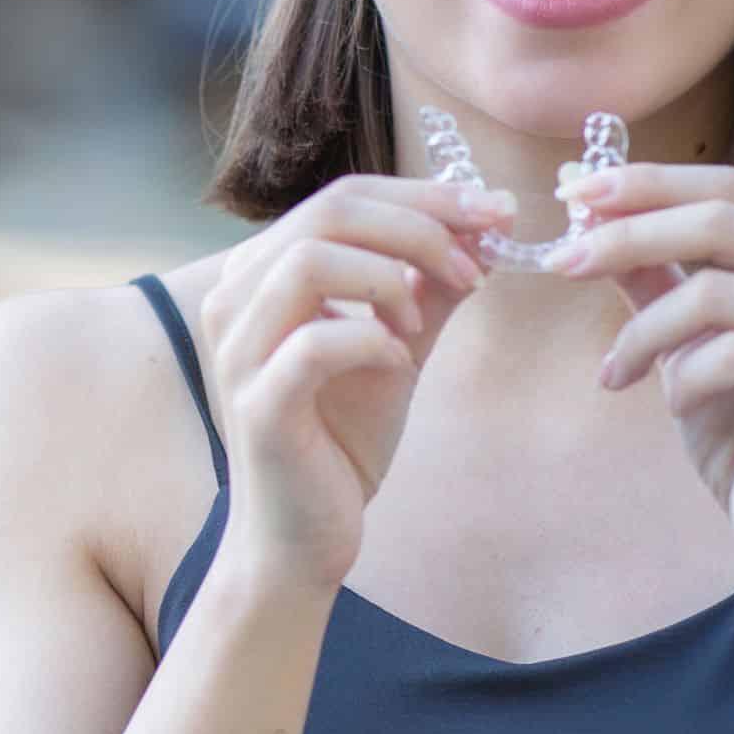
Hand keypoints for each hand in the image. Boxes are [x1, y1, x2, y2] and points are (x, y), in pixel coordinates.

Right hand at [198, 174, 513, 596]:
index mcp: (263, 275)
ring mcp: (239, 351)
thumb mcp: (398, 347)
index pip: (343, 198)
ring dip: (392, 276)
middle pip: (328, 212)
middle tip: (479, 258)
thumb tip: (487, 228)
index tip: (496, 213)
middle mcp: (236, 300)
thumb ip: (429, 288)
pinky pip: (314, 345)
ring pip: (311, 261)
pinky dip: (372, 341)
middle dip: (421, 224)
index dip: (425, 196)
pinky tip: (398, 362)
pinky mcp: (258, 405)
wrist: (303, 538)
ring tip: (427, 318)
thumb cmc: (341, 440)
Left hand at [545, 162, 733, 591]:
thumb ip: (654, 276)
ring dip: (645, 330)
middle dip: (629, 234)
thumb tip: (588, 210)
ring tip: (616, 369)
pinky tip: (669, 404)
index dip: (648, 183)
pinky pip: (732, 354)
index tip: (573, 192)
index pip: (731, 185)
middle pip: (723, 220)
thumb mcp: (684, 339)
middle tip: (562, 261)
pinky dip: (682, 376)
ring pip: (718, 291)